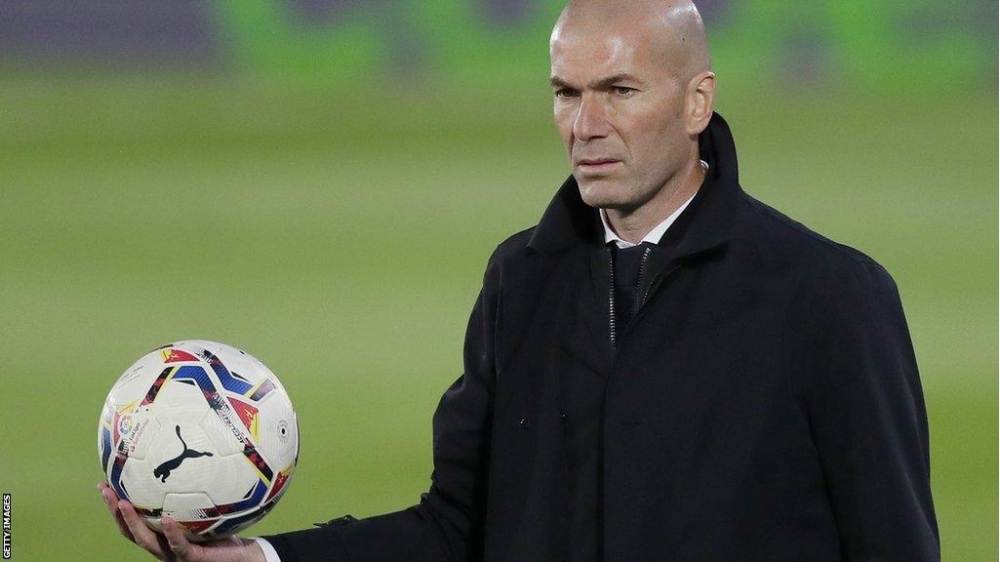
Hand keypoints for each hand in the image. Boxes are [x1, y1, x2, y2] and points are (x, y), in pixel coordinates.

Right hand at [98, 483, 265, 561]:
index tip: (104, 482)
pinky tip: (166, 519)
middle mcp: (163, 545)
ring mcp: (175, 555)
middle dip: (115, 511)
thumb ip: (195, 488)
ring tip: (123, 503)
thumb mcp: (206, 507)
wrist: (242, 555)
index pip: (133, 519)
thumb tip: (192, 453)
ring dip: (132, 523)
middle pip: (131, 530)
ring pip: (147, 541)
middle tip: (105, 489)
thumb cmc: (223, 529)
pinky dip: (171, 533)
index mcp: (162, 533)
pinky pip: (178, 547)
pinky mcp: (192, 558)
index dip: (115, 504)